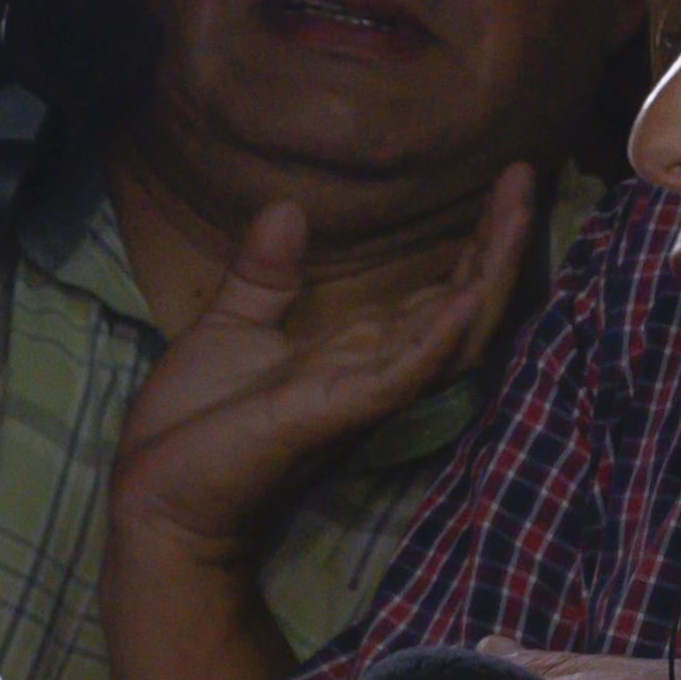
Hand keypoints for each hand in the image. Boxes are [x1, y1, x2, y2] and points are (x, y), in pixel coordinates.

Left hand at [110, 170, 533, 603]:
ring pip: (448, 339)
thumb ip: (265, 275)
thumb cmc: (192, 427)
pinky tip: (468, 300)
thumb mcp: (230, 331)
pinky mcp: (328, 416)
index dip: (475, 244)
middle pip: (460, 309)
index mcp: (353, 353)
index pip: (436, 295)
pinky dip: (435, 341)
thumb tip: (286, 205)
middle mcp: (371, 374)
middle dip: (498, 247)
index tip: (507, 180)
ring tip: (516, 216)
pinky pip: (398, 379)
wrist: (155, 500)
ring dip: (485, 279)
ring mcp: (356, 397)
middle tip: (525, 179)